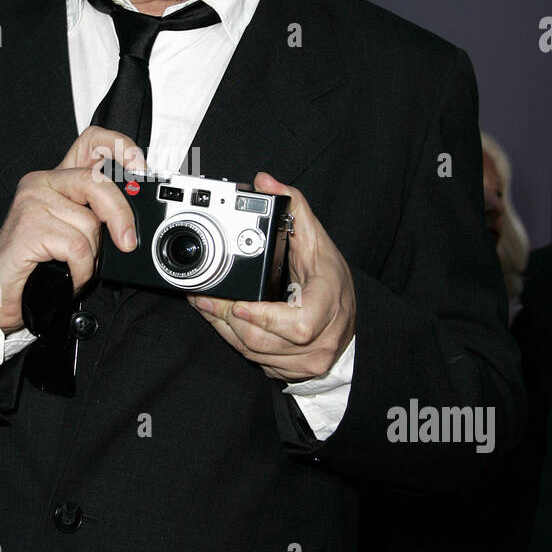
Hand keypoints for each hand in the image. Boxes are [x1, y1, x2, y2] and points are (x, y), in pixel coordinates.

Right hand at [0, 125, 142, 331]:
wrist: (1, 291)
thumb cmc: (38, 264)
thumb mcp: (75, 231)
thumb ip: (98, 216)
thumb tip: (133, 222)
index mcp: (58, 179)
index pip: (91, 142)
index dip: (120, 146)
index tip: (139, 167)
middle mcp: (43, 183)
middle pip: (96, 182)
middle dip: (120, 214)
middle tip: (128, 241)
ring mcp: (32, 202)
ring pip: (89, 223)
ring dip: (92, 256)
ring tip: (75, 266)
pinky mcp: (28, 227)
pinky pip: (77, 247)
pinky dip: (82, 269)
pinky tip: (69, 275)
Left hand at [187, 174, 355, 380]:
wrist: (347, 322)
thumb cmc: (331, 282)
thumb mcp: (318, 241)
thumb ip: (295, 208)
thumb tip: (265, 181)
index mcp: (329, 305)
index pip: (299, 325)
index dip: (264, 317)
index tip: (238, 302)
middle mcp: (320, 339)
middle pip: (264, 340)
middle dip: (227, 318)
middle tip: (204, 297)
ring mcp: (305, 360)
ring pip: (254, 352)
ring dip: (223, 328)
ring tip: (204, 304)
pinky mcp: (290, 370)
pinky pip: (254, 360)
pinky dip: (232, 339)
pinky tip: (220, 320)